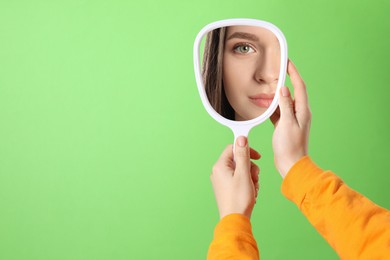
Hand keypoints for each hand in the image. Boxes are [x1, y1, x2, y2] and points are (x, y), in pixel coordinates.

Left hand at [210, 136, 260, 218]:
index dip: (246, 150)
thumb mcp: (244, 173)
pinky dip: (247, 184)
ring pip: (241, 170)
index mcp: (220, 166)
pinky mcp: (226, 188)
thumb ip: (243, 155)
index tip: (257, 157)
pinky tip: (251, 193)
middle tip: (254, 178)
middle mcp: (218, 172)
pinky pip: (239, 179)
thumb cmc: (239, 198)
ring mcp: (221, 181)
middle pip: (238, 160)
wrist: (235, 220)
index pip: (233, 148)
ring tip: (253, 188)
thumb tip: (241, 138)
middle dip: (250, 168)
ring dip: (250, 177)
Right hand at [270, 60, 310, 177]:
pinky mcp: (285, 125)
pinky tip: (264, 104)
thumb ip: (285, 105)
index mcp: (302, 111)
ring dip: (275, 95)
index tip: (287, 62)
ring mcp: (292, 119)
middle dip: (283, 81)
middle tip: (275, 71)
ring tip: (265, 88)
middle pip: (292, 92)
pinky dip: (271, 107)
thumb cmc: (290, 146)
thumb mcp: (286, 123)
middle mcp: (299, 113)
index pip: (299, 86)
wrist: (290, 163)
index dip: (293, 73)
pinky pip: (278, 111)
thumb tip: (284, 89)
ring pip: (283, 101)